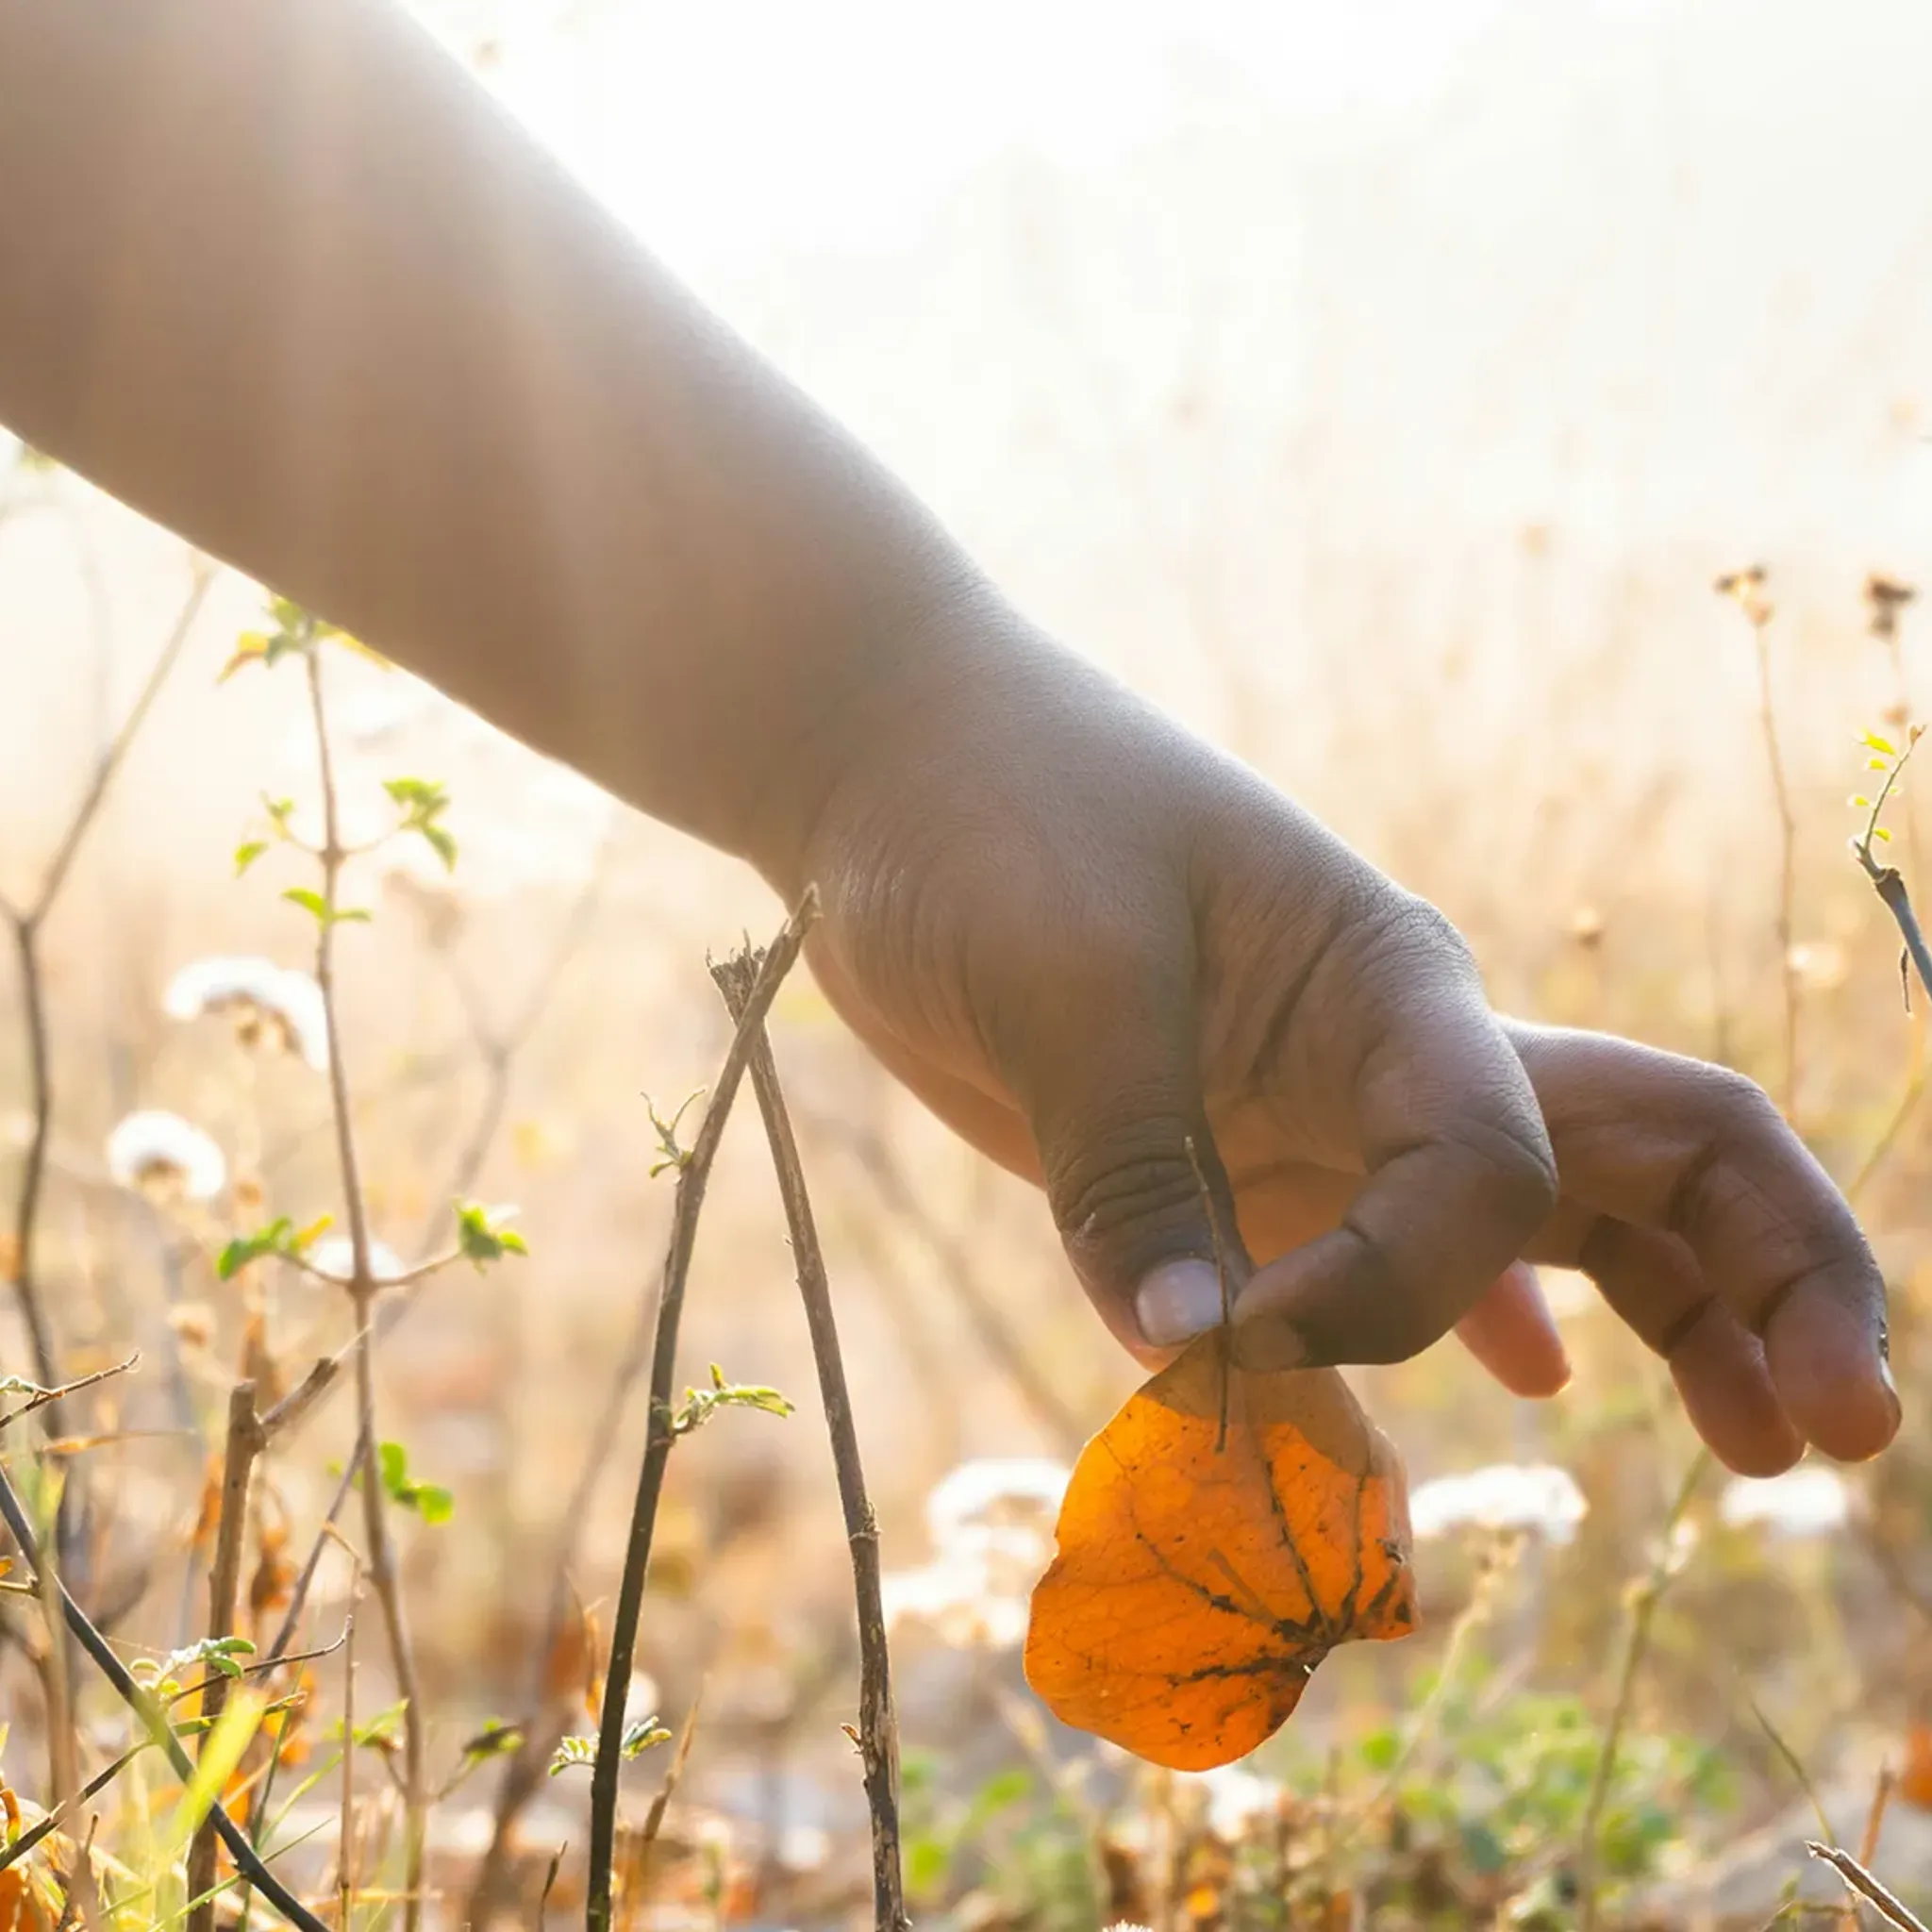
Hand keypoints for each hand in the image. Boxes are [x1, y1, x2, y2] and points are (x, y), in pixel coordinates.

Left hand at [770, 606, 1898, 1475]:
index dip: (1398, 1288)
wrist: (895, 767)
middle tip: (1835, 1432)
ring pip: (1556, 1219)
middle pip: (1654, 1157)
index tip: (1224, 1335)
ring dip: (1672, 1324)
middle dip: (1761, 1285)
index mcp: (1389, 984)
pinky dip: (1464, 1321)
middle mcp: (1395, 1050)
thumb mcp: (1065, 980)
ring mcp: (1330, 1107)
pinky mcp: (1242, 1149)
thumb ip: (1132, 1170)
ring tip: (1766, 1450)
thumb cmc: (990, 818)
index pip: (1489, 1169)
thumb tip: (1187, 1355)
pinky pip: (1398, 1251)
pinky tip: (1530, 1382)